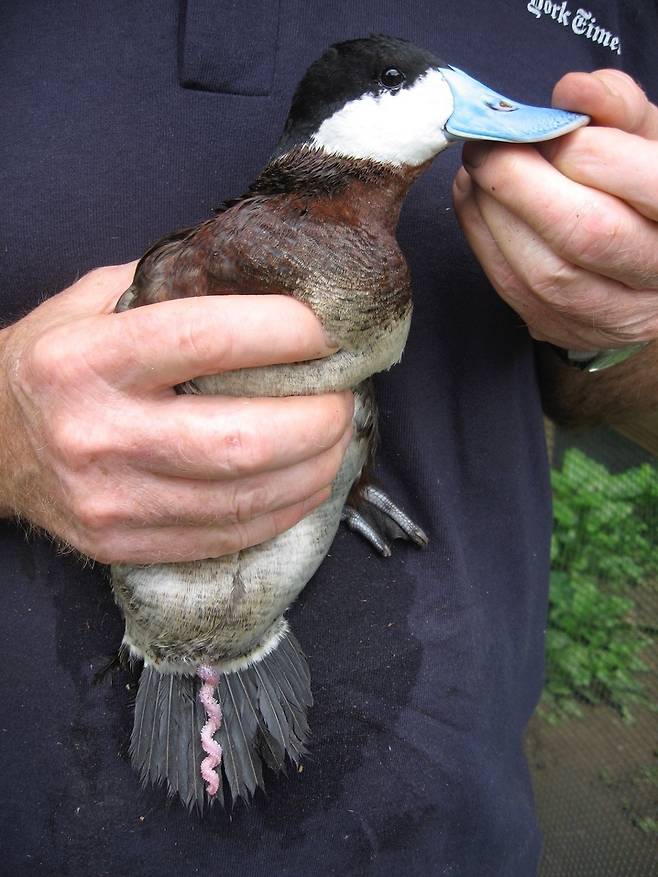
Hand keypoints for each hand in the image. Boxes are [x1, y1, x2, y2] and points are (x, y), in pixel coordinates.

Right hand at [0, 263, 352, 563]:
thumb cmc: (54, 363)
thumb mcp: (93, 304)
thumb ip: (172, 289)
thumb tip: (269, 286)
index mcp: (85, 361)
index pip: (203, 340)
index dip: (282, 331)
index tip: (327, 327)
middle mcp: (96, 436)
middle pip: (240, 440)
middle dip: (317, 416)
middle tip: (344, 392)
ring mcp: (112, 502)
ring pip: (245, 497)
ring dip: (315, 466)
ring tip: (336, 434)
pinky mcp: (126, 545)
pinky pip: (230, 536)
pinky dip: (286, 508)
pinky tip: (307, 480)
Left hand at [452, 69, 657, 350]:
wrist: (641, 268)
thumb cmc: (643, 189)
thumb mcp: (648, 139)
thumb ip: (618, 106)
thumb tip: (572, 90)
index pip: (649, 187)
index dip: (588, 153)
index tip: (547, 127)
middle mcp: (655, 275)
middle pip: (586, 235)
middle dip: (522, 183)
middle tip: (487, 144)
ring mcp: (608, 314)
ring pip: (542, 271)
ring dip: (493, 211)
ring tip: (479, 166)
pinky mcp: (560, 329)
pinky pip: (509, 287)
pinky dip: (481, 236)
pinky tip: (475, 198)